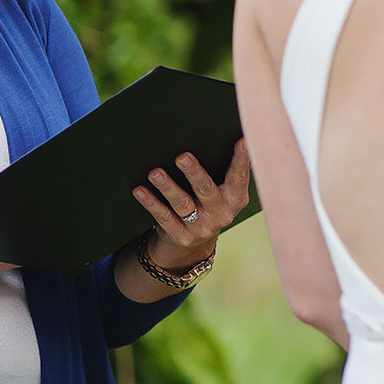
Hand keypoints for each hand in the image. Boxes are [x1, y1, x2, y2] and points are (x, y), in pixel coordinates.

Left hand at [133, 139, 251, 270]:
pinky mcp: (182, 236)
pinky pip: (164, 217)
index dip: (241, 159)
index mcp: (236, 198)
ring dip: (168, 187)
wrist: (196, 245)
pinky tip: (141, 191)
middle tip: (182, 157)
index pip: (239, 176)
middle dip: (194, 173)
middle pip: (206, 190)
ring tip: (155, 173)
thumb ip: (225, 173)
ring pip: (183, 204)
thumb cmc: (209, 204)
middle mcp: (222, 214)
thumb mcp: (224, 193)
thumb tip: (224, 138)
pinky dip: (151, 203)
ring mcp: (201, 227)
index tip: (242, 141)